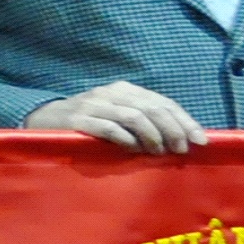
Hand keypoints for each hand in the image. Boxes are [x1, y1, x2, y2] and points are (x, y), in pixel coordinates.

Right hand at [29, 80, 205, 154]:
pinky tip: (134, 150)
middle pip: (152, 108)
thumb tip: (180, 139)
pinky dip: (126, 140)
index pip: (162, 102)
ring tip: (159, 153)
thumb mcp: (116, 116)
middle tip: (181, 150)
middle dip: (172, 130)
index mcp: (125, 90)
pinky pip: (109, 128)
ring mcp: (94, 105)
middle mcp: (111, 93)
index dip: (184, 121)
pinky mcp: (78, 120)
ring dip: (152, 137)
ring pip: (134, 117)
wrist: (42, 121)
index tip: (200, 141)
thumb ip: (142, 122)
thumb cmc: (87, 124)